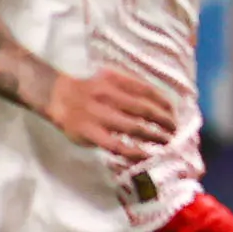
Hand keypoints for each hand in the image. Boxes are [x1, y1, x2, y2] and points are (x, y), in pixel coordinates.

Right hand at [43, 66, 179, 160]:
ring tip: (167, 142)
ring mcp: (100, 116)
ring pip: (135, 128)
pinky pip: (117, 145)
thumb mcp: (110, 77)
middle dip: (165, 121)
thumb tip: (161, 101)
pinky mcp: (91, 133)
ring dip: (155, 136)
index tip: (174, 112)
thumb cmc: (89, 88)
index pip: (148, 91)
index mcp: (116, 80)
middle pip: (146, 110)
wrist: (57, 96)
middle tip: (175, 129)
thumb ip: (131, 86)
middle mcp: (109, 96)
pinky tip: (146, 154)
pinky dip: (135, 151)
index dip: (165, 104)